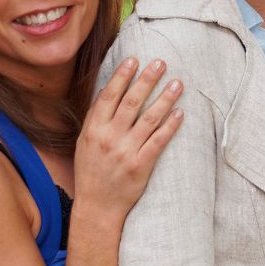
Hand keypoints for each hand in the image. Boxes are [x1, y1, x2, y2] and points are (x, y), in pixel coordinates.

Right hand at [75, 57, 183, 214]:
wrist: (97, 206)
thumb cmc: (91, 171)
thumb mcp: (85, 142)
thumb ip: (95, 117)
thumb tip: (107, 89)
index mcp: (93, 130)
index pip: (109, 96)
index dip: (122, 76)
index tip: (134, 59)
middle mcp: (109, 138)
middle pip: (131, 102)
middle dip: (147, 80)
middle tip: (161, 63)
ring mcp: (125, 152)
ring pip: (148, 119)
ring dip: (164, 98)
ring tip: (177, 83)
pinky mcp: (141, 165)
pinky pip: (158, 141)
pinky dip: (170, 126)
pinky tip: (180, 112)